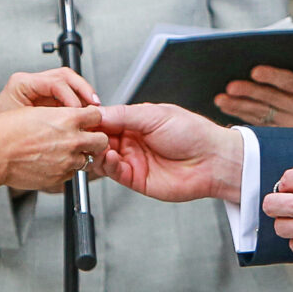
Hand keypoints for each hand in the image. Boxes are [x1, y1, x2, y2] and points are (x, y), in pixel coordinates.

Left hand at [0, 67, 98, 116]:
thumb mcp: (22, 125)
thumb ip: (47, 119)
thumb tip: (73, 119)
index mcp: (23, 83)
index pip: (56, 81)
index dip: (71, 96)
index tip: (79, 111)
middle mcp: (31, 82)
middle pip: (66, 76)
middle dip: (83, 89)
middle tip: (93, 105)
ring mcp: (39, 88)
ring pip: (69, 83)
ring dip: (83, 95)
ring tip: (92, 110)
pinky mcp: (44, 98)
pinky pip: (66, 96)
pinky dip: (78, 104)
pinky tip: (84, 115)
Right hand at [0, 105, 108, 193]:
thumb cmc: (7, 131)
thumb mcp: (36, 111)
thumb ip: (60, 115)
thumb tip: (71, 116)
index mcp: (67, 119)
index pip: (96, 116)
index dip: (92, 118)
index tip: (87, 121)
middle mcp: (71, 140)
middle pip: (101, 140)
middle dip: (94, 139)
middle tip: (83, 138)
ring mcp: (67, 161)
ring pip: (87, 159)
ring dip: (78, 155)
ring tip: (60, 152)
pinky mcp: (59, 177)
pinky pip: (71, 173)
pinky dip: (65, 168)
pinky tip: (50, 162)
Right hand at [97, 104, 245, 205]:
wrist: (212, 160)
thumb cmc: (193, 133)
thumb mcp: (155, 115)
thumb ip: (123, 114)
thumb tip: (98, 112)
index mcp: (137, 122)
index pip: (106, 120)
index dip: (93, 120)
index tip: (80, 118)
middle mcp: (133, 141)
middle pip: (100, 139)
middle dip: (90, 137)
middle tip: (83, 134)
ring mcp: (133, 160)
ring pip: (103, 157)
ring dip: (96, 151)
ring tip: (98, 145)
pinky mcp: (136, 179)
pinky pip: (114, 172)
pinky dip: (107, 164)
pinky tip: (108, 156)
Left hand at [214, 61, 292, 129]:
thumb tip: (274, 43)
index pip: (291, 81)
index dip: (272, 76)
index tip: (254, 71)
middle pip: (273, 99)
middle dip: (250, 92)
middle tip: (230, 86)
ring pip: (262, 113)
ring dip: (239, 105)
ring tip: (221, 98)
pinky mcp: (281, 134)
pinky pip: (258, 124)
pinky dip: (240, 114)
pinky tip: (227, 106)